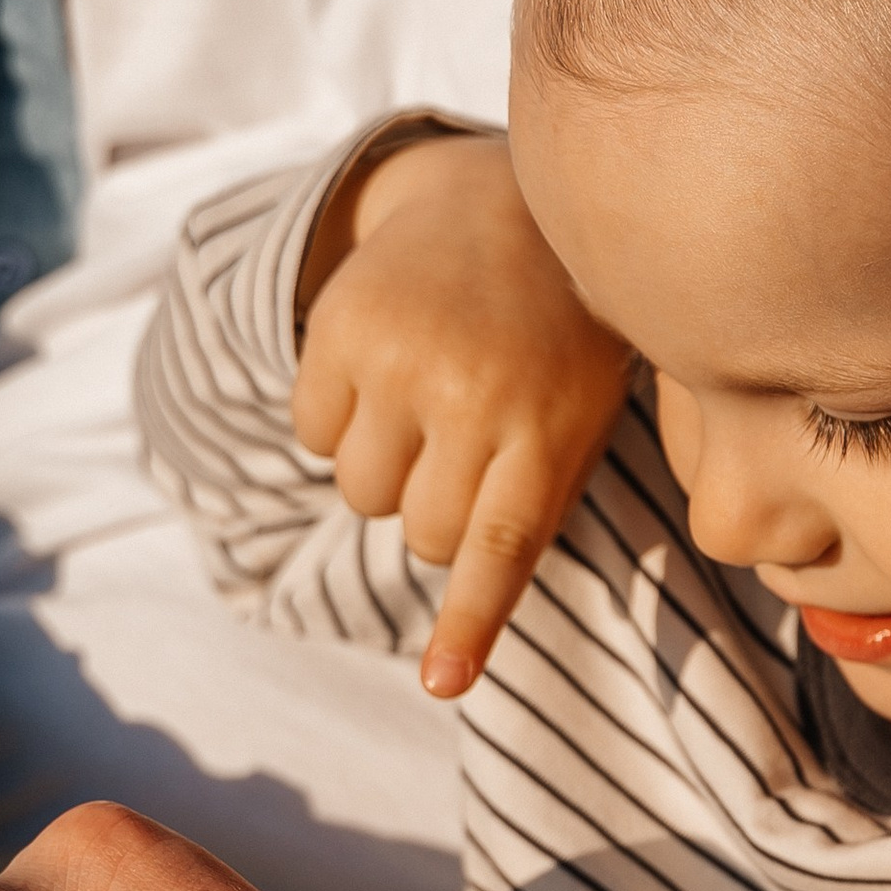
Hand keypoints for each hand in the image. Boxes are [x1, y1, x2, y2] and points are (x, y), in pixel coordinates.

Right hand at [293, 130, 632, 697]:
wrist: (506, 205)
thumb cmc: (558, 344)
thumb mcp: (580, 417)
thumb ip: (532, 506)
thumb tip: (455, 654)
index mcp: (549, 425)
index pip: (502, 543)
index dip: (469, 621)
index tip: (442, 685)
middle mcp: (474, 394)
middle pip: (420, 532)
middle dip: (432, 512)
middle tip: (465, 447)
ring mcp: (402, 358)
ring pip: (360, 491)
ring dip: (384, 469)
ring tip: (425, 403)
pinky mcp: (341, 326)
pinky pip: (311, 435)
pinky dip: (337, 420)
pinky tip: (383, 371)